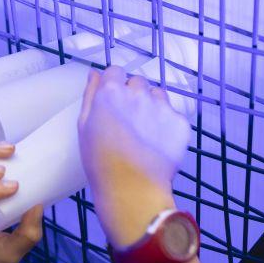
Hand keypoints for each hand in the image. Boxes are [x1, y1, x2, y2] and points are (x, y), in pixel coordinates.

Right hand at [77, 66, 189, 246]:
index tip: (112, 101)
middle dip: (133, 94)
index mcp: (112, 92)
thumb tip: (95, 74)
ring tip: (144, 131)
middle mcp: (139, 94)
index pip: (115, 71)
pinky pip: (172, 115)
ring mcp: (162, 108)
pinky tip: (156, 143)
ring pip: (157, 95)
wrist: (132, 191)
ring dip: (151, 106)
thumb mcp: (84, 127)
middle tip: (127, 120)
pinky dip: (166, 124)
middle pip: (137, 82)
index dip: (113, 85)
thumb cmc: (100, 162)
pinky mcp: (180, 123)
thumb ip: (90, 95)